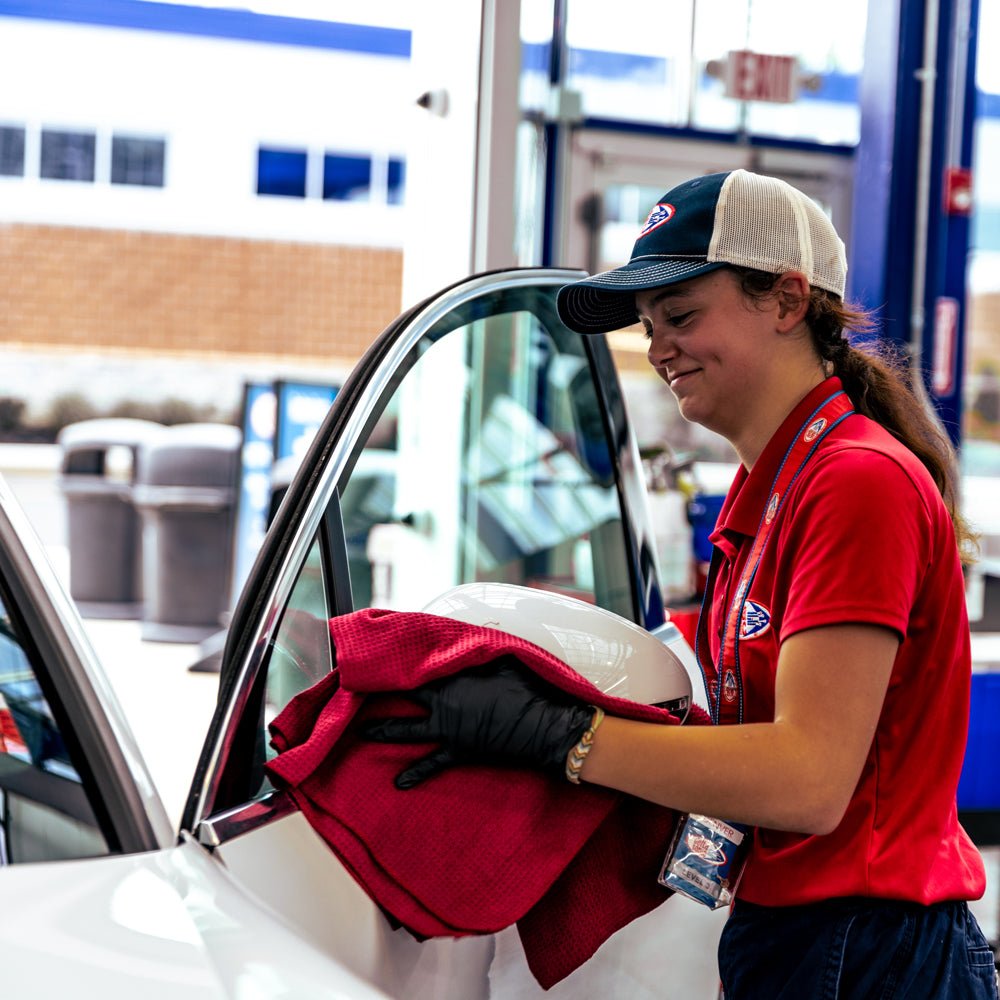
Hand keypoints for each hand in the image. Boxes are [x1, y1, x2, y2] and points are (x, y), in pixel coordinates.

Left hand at [364, 656, 593, 788]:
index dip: (400, 662)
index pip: (419, 666)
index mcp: (454, 677)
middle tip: (357, 690)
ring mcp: (448, 729)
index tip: (381, 657)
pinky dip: (415, 774)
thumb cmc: (527, 690)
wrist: (541, 726)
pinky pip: (431, 764)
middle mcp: (444, 703)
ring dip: (384, 731)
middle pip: (404, 696)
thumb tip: (485, 628)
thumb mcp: (507, 661)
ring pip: (407, 730)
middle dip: (380, 692)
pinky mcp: (458, 752)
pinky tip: (398, 783)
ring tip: (362, 731)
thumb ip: (487, 648)